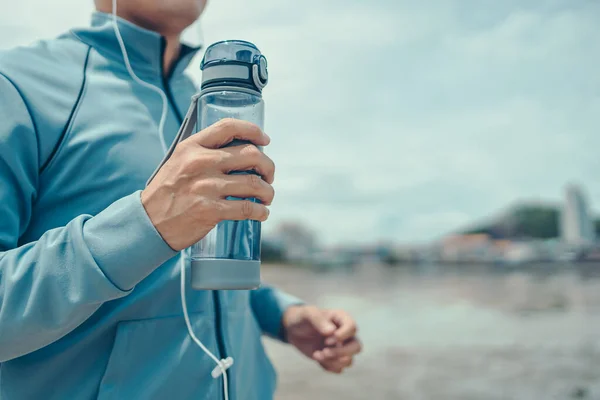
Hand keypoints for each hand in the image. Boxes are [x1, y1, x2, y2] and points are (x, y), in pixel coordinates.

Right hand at [141, 118, 274, 250]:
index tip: (265, 140)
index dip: (253, 130)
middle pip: (251, 155)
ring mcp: (206, 187)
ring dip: (268, 191)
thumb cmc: (167, 193)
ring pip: (254, 183)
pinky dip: (260, 212)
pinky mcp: (210, 210)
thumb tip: (240, 152)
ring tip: (267, 197)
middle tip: (268, 176)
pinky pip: (247, 208)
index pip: (229, 127)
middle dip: (267, 166)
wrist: (148, 223)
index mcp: (192, 147)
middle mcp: (200, 163)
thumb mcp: (179, 162)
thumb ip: (204, 154)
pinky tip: (261, 213)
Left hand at [282, 305, 361, 373]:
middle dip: (341, 352)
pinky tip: (317, 357)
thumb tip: (331, 331)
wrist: (294, 330)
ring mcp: (341, 347)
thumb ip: (319, 320)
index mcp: (342, 319)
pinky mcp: (334, 359)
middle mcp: (345, 334)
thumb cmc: (303, 318)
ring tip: (317, 354)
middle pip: (356, 347)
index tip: (326, 339)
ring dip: (333, 361)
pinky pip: (339, 369)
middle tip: (324, 351)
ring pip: (349, 360)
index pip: (352, 328)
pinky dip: (328, 366)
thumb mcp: (308, 314)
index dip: (342, 336)